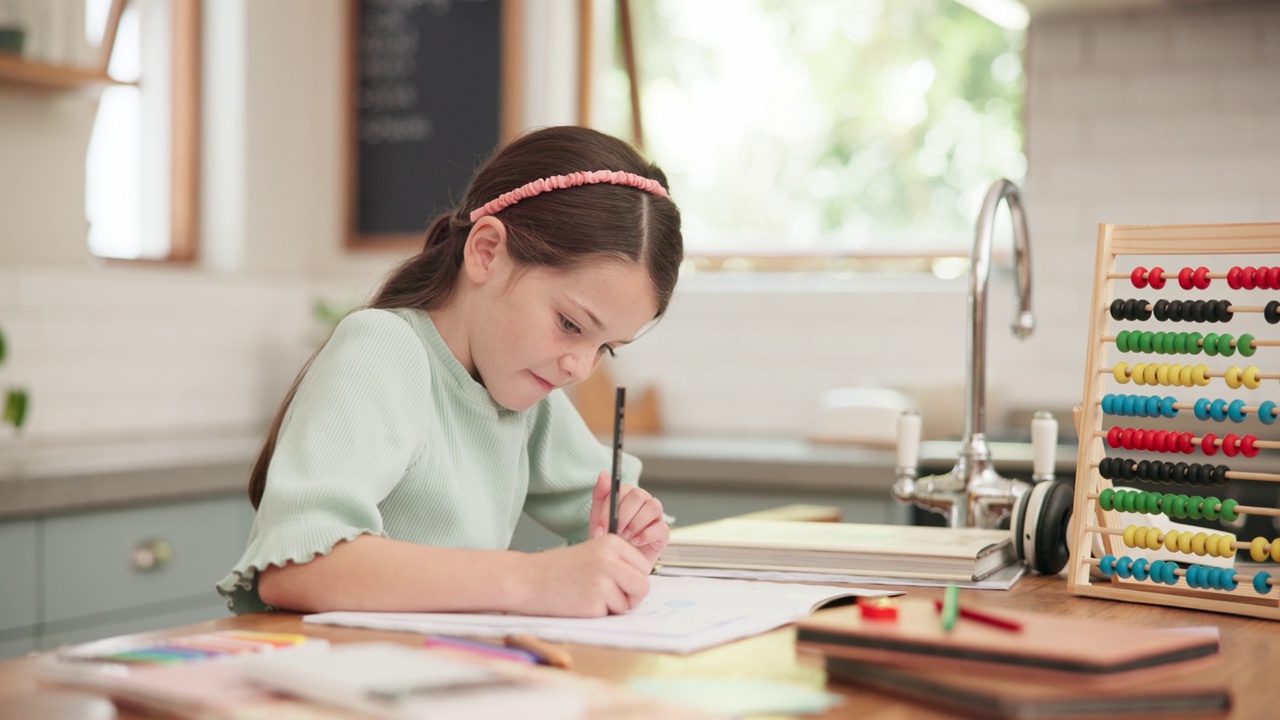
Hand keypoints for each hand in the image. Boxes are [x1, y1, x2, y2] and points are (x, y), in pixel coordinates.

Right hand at [519, 535, 650, 616]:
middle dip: (631, 596)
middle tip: (611, 596)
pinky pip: (610, 615)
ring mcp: (602, 582)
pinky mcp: (593, 603)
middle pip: (643, 586)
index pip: (644, 566)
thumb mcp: (593, 553)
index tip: (617, 580)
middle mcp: (609, 559)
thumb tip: (644, 582)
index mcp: (612, 543)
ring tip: (589, 595)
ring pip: (629, 603)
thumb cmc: (560, 569)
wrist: (528, 579)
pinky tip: (579, 602)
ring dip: (613, 606)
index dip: (633, 577)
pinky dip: (598, 614)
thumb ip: (619, 563)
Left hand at [587, 471, 669, 567]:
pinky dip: (646, 535)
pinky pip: (661, 527)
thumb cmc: (609, 538)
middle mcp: (643, 502)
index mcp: (628, 495)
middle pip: (639, 495)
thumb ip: (600, 495)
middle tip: (614, 531)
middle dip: (624, 515)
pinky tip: (635, 542)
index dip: (610, 508)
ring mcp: (655, 516)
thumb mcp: (598, 518)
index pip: (622, 490)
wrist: (616, 562)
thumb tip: (603, 474)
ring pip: (653, 506)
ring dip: (636, 523)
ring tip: (625, 537)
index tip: (600, 527)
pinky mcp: (663, 532)